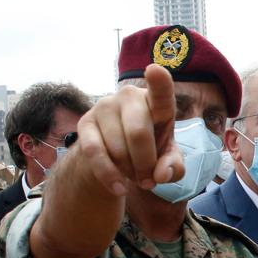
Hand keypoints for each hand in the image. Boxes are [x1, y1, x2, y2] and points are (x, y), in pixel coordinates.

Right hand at [75, 63, 185, 194]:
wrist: (116, 155)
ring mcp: (104, 106)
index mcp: (157, 102)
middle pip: (138, 134)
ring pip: (118, 147)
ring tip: (135, 176)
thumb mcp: (168, 160)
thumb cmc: (151, 150)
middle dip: (145, 164)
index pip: (161, 92)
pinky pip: (95, 153)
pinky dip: (109, 175)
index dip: (159, 82)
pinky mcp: (84, 122)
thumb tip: (161, 175)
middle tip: (149, 180)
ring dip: (129, 171)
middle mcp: (129, 96)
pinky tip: (119, 188)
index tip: (155, 69)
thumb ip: (173, 167)